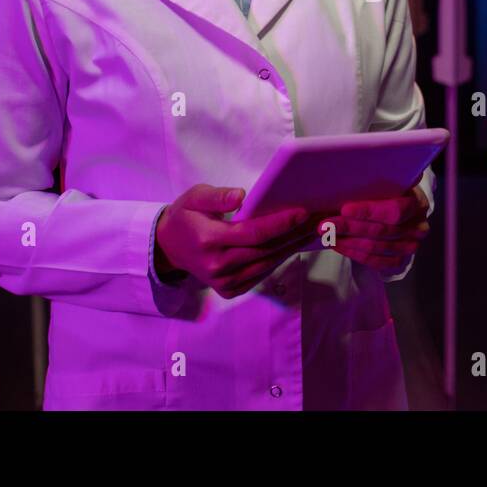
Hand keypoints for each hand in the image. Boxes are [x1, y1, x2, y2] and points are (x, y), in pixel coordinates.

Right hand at [154, 184, 315, 298]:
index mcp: (209, 240)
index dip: (280, 223)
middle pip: (265, 250)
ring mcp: (223, 282)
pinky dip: (278, 259)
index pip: (252, 233)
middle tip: (318, 219)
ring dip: (291, 248)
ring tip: (311, 231)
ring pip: (266, 264)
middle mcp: (217, 265)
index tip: (302, 212)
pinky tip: (292, 245)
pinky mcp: (228, 290)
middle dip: (294, 234)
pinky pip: (260, 274)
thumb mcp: (194, 197)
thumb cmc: (186, 216)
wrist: (168, 247)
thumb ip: (217, 196)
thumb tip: (241, 196)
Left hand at [322, 183, 430, 270]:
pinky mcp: (399, 260)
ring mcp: (410, 246)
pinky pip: (374, 261)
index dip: (368, 211)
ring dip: (347, 241)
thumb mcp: (387, 178)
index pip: (394, 210)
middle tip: (325, 224)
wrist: (397, 205)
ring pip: (375, 247)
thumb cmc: (388, 189)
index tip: (344, 209)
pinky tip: (337, 244)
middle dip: (349, 227)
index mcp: (418, 203)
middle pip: (381, 230)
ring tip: (326, 234)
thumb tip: (358, 169)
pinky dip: (352, 253)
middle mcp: (418, 227)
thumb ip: (379, 177)